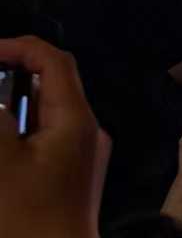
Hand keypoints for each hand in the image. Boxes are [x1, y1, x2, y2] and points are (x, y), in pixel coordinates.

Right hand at [0, 37, 108, 237]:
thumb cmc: (28, 218)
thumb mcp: (2, 162)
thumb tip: (0, 98)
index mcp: (76, 118)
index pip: (54, 61)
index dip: (18, 47)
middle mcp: (87, 130)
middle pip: (52, 85)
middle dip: (12, 77)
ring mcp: (83, 155)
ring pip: (46, 114)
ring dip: (15, 108)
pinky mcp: (73, 177)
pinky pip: (45, 140)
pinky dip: (20, 133)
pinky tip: (4, 140)